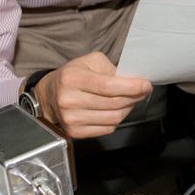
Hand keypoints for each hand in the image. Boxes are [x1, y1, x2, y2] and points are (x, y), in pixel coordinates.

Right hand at [35, 52, 151, 138]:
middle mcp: (69, 100)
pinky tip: (113, 110)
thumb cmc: (72, 76)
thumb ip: (111, 69)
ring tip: (127, 100)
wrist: (48, 96)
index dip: (132, 87)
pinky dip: (116, 120)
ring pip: (114, 118)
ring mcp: (71, 119)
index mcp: (72, 79)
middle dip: (134, 97)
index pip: (109, 86)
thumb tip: (133, 81)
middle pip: (114, 103)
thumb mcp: (89, 62)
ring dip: (127, 109)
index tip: (146, 85)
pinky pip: (107, 129)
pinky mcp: (75, 132)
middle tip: (141, 91)